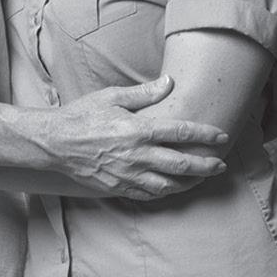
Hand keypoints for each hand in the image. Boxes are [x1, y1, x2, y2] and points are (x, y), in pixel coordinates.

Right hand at [39, 77, 228, 200]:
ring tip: (202, 179)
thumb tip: (170, 82)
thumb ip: (144, 93)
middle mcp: (136, 155)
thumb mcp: (112, 97)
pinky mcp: (118, 187)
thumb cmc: (82, 116)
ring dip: (189, 183)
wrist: (55, 143)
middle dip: (205, 166)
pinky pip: (148, 194)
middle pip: (181, 164)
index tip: (221, 136)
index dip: (205, 135)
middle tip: (221, 164)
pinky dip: (164, 192)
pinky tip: (173, 188)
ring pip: (168, 185)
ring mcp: (127, 174)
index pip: (180, 132)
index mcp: (137, 130)